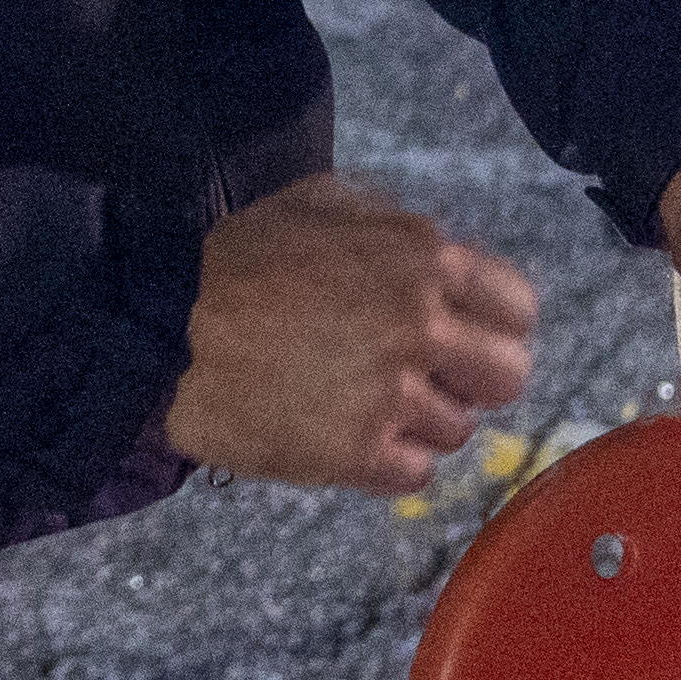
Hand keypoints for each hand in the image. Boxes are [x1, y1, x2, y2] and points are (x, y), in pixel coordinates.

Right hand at [167, 173, 539, 491]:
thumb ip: (398, 230)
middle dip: (471, 379)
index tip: (465, 334)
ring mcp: (392, 394)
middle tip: (426, 377)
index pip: (519, 308)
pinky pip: (415, 475)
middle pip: (509, 377)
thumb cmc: (236, 257)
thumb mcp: (323, 204)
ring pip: (458, 431)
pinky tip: (345, 435)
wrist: (161, 325)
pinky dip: (386, 463)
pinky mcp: (358, 452)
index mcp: (423, 257)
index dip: (494, 325)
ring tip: (362, 403)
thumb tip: (446, 260)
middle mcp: (421, 325)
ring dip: (418, 423)